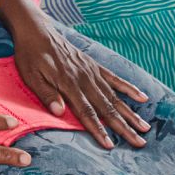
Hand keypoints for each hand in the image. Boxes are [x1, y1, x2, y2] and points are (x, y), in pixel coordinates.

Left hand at [11, 21, 149, 151]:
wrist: (36, 30)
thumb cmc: (30, 55)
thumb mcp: (30, 75)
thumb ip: (46, 93)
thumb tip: (59, 113)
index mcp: (68, 84)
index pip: (87, 112)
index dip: (99, 129)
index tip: (110, 145)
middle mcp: (84, 79)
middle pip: (107, 107)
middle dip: (123, 127)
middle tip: (140, 142)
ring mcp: (91, 71)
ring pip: (114, 96)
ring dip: (129, 113)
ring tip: (144, 127)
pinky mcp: (93, 65)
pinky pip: (114, 78)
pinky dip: (128, 88)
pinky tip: (142, 97)